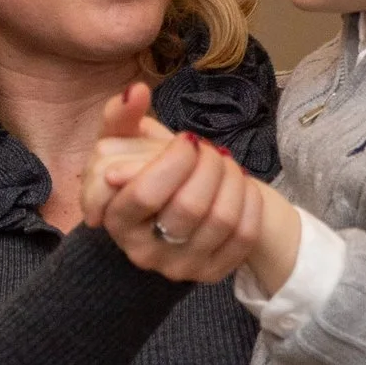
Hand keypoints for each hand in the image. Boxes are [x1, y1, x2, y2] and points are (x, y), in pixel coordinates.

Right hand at [85, 86, 262, 283]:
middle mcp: (143, 251)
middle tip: (209, 149)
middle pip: (188, 206)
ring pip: (221, 220)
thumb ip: (120, 116)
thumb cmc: (143, 171)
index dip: (173, 159)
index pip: (144, 193)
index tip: (186, 140)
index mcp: (115, 219)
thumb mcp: (122, 143)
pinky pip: (244, 235)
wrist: (171, 209)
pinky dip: (250, 201)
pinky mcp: (211, 272)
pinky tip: (240, 185)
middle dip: (208, 165)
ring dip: (231, 178)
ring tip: (224, 162)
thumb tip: (136, 91)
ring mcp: (179, 267)